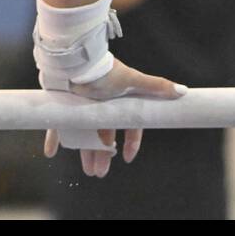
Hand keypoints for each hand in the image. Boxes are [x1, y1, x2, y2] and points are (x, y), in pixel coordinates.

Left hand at [42, 57, 186, 177]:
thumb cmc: (106, 71)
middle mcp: (100, 106)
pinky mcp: (63, 106)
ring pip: (84, 135)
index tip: (127, 157)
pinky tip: (52, 153)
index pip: (128, 126)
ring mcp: (81, 107)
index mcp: (118, 102)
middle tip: (100, 173)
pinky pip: (57, 126)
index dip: (130, 142)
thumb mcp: (133, 81)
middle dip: (103, 155)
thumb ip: (157, 87)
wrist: (76, 61)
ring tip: (88, 171)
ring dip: (84, 153)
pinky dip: (54, 139)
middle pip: (103, 135)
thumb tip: (183, 91)